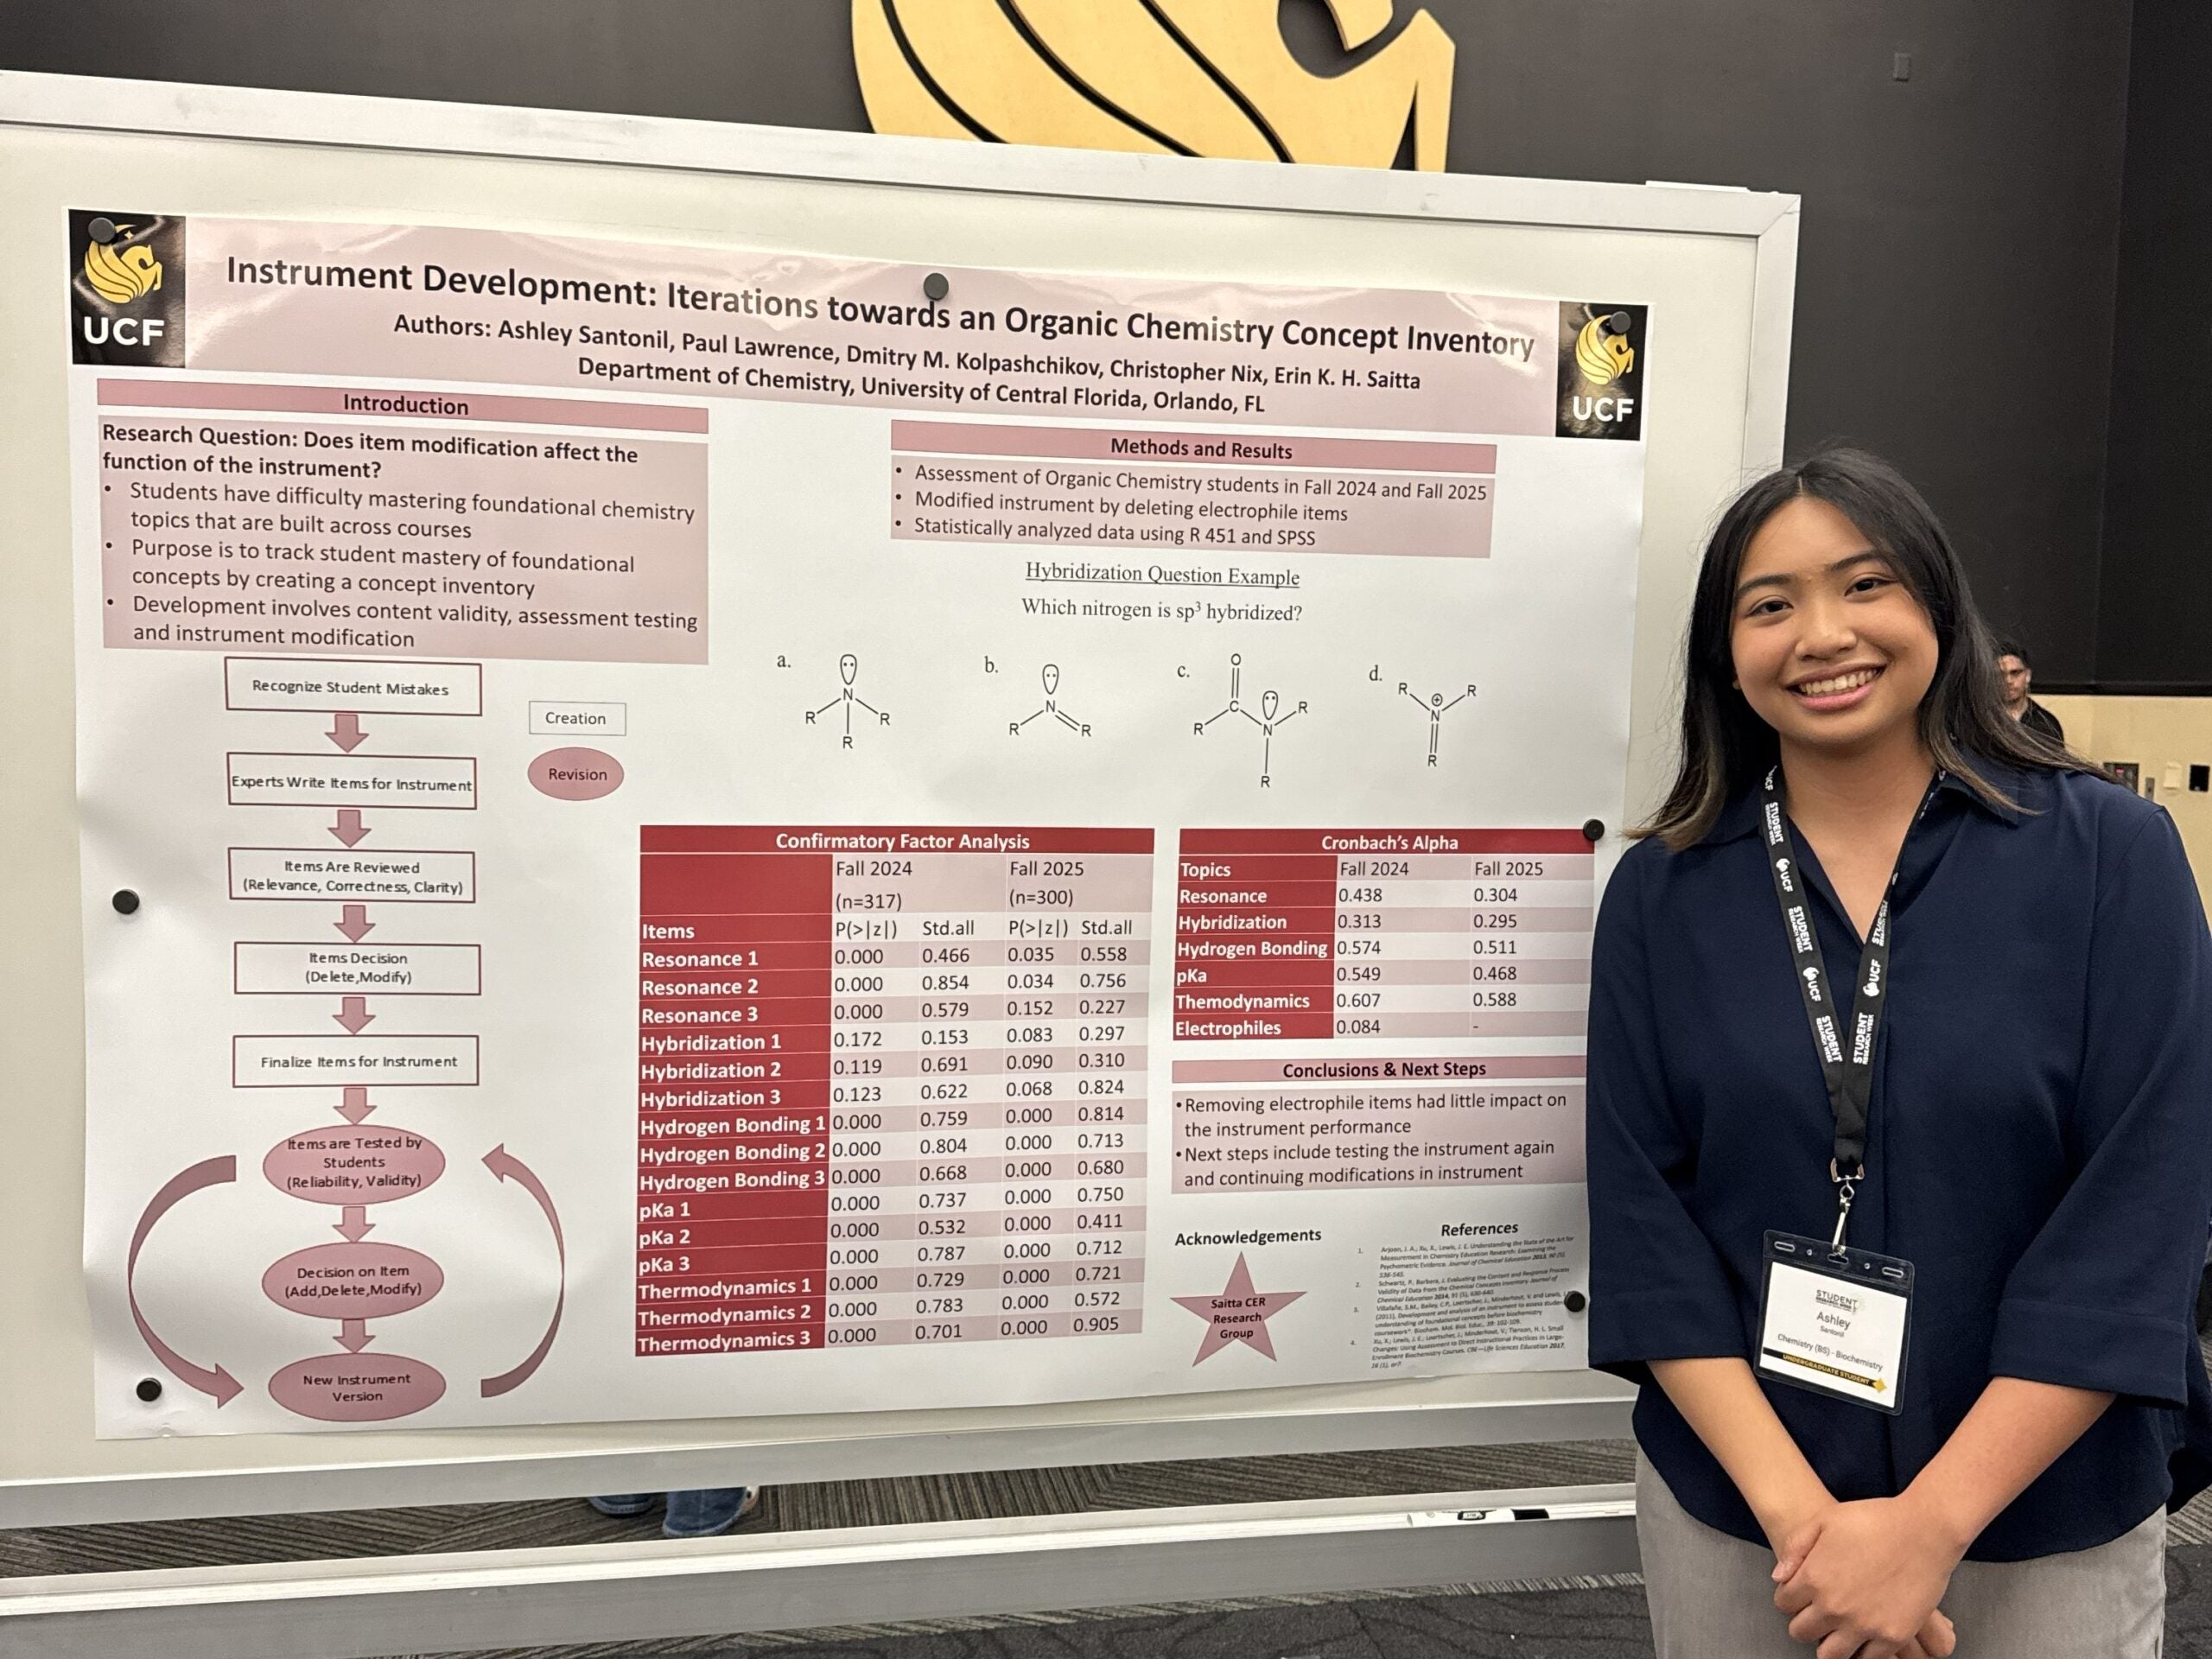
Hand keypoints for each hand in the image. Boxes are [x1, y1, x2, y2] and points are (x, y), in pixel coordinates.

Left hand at [1772, 1497, 1963, 1657]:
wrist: (1925, 1530)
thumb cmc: (1876, 1520)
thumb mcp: (1824, 1519)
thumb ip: (1796, 1548)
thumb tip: (1779, 1577)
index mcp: (1814, 1579)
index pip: (1783, 1604)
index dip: (1790, 1597)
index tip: (1799, 1594)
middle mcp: (1835, 1607)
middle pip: (1801, 1632)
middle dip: (1805, 1621)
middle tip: (1817, 1612)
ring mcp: (1864, 1626)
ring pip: (1830, 1655)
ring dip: (1830, 1642)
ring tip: (1838, 1629)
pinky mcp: (1893, 1637)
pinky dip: (1863, 1650)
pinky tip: (1864, 1636)